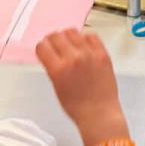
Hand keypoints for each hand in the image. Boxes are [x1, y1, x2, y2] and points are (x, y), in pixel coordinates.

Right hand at [36, 29, 127, 145]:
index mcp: (58, 69)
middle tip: (54, 43)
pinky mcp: (102, 54)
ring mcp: (89, 55)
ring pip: (73, 32)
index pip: (42, 47)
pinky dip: (85, 38)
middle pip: (56, 35)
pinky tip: (84, 45)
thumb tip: (50, 54)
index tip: (43, 48)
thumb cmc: (78, 107)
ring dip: (67, 36)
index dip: (41, 47)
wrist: (99, 114)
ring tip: (69, 43)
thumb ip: (53, 67)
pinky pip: (91, 36)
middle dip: (52, 39)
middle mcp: (73, 59)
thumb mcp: (56, 87)